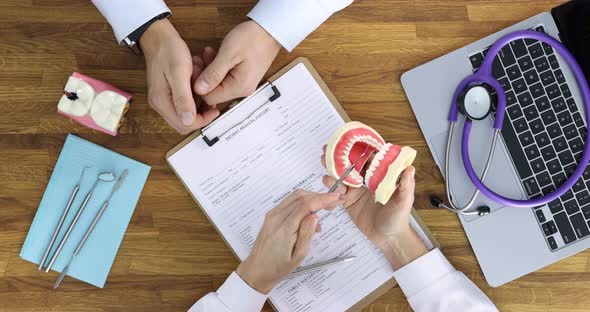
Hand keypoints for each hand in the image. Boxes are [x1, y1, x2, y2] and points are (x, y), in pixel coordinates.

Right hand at [140, 19, 219, 133]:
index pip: (184, 125)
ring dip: (198, 100)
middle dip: (201, 111)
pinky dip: (194, 92)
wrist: (159, 37)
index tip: (214, 110)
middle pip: (185, 122)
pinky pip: (185, 100)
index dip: (202, 120)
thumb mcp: (179, 74)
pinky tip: (197, 79)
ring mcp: (163, 98)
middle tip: (211, 97)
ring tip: (202, 83)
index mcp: (161, 101)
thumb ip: (183, 99)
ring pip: (187, 111)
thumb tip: (188, 121)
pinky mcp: (168, 92)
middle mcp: (160, 103)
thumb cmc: (168, 51)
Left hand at [194, 21, 281, 104]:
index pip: (210, 98)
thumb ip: (213, 74)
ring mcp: (243, 84)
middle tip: (198, 59)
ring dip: (209, 69)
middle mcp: (242, 90)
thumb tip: (199, 89)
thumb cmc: (252, 39)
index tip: (196, 67)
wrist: (269, 31)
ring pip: (218, 84)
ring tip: (207, 53)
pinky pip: (225, 78)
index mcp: (239, 87)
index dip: (199, 84)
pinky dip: (217, 67)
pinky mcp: (243, 78)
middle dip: (203, 75)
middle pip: (213, 92)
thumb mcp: (229, 54)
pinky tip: (214, 55)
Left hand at [236, 190, 343, 293]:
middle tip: (333, 203)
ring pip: (295, 196)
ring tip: (324, 209)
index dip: (323, 199)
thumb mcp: (299, 255)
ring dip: (312, 198)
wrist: (258, 269)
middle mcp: (276, 217)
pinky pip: (289, 202)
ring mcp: (272, 214)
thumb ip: (307, 234)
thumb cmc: (278, 267)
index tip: (336, 198)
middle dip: (319, 196)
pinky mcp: (271, 215)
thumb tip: (315, 215)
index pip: (306, 205)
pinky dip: (303, 203)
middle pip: (301, 196)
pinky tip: (310, 215)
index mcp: (284, 228)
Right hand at [321, 148, 427, 269]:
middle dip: (339, 156)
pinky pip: (337, 192)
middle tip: (327, 149)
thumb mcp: (404, 201)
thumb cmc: (399, 218)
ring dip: (332, 169)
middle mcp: (367, 181)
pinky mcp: (348, 202)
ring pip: (341, 176)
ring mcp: (356, 191)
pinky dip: (331, 187)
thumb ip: (406, 185)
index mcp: (379, 177)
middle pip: (351, 165)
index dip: (358, 150)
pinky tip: (328, 183)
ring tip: (324, 163)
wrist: (388, 238)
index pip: (368, 159)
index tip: (349, 141)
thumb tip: (410, 168)